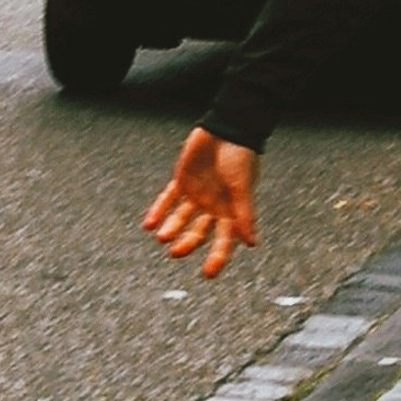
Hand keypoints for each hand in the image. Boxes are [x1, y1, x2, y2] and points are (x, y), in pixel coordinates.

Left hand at [144, 128, 259, 277]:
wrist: (227, 127)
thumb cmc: (240, 156)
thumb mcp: (242, 187)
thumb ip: (244, 214)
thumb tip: (251, 243)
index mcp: (231, 210)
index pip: (224, 240)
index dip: (217, 257)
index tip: (208, 273)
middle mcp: (213, 206)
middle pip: (198, 232)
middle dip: (187, 243)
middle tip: (175, 252)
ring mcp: (197, 194)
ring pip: (181, 219)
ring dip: (171, 228)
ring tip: (161, 236)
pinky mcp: (182, 181)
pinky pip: (168, 199)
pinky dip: (158, 211)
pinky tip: (149, 224)